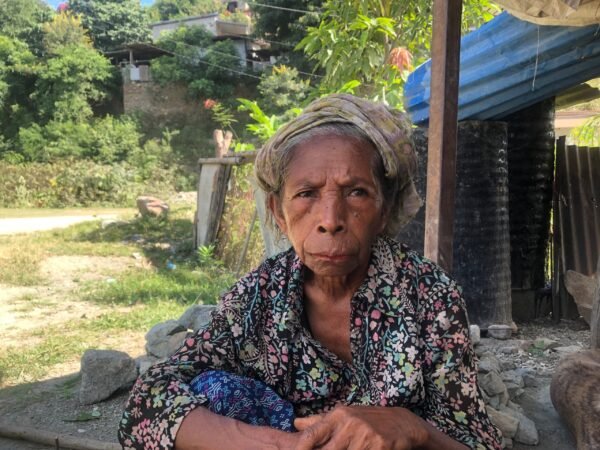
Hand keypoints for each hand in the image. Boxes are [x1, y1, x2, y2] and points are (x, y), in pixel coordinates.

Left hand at [293, 405, 428, 449]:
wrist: (403, 423)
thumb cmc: (368, 420)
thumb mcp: (345, 417)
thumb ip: (320, 422)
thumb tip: (296, 423)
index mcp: (338, 416)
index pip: (312, 434)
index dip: (301, 448)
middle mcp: (350, 424)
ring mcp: (366, 436)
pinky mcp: (380, 446)